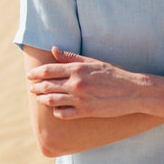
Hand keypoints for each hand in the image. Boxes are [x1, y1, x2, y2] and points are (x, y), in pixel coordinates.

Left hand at [26, 48, 145, 119]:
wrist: (132, 91)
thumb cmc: (113, 74)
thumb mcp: (93, 61)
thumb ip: (72, 57)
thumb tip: (53, 49)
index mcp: (77, 69)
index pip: (49, 70)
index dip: (36, 73)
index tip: (30, 75)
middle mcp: (76, 83)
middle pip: (47, 85)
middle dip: (36, 87)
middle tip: (30, 88)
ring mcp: (80, 98)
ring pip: (52, 100)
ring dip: (42, 99)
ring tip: (38, 98)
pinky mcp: (85, 111)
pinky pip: (63, 113)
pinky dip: (56, 111)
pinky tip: (55, 109)